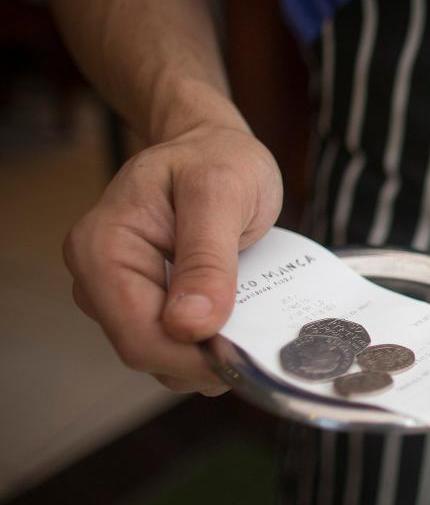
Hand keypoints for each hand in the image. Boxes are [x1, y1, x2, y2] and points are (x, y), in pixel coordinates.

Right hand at [64, 125, 282, 394]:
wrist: (211, 147)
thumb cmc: (216, 159)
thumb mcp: (222, 194)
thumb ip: (207, 259)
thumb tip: (191, 325)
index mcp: (103, 248)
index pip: (138, 335)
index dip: (192, 358)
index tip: (244, 357)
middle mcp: (97, 276)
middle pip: (146, 351)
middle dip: (202, 358)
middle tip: (258, 342)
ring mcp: (115, 292)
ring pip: (159, 355)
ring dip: (207, 353)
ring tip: (250, 321)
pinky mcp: (140, 301)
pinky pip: (172, 342)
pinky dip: (207, 342)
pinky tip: (236, 319)